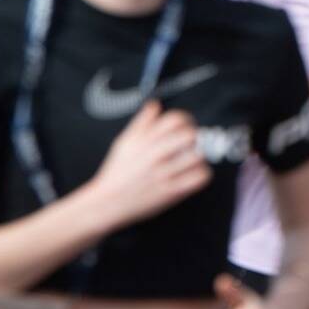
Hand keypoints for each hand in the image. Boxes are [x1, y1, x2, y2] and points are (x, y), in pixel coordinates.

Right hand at [88, 101, 209, 225]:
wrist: (107, 202)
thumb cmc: (118, 173)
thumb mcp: (125, 143)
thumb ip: (142, 122)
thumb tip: (154, 105)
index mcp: (144, 140)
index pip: (175, 119)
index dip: (186, 120)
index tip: (186, 126)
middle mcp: (154, 155)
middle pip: (190, 135)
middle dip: (195, 137)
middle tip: (192, 144)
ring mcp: (163, 173)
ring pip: (197, 156)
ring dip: (200, 156)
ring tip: (193, 159)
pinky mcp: (170, 191)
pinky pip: (198, 177)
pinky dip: (201, 174)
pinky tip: (193, 173)